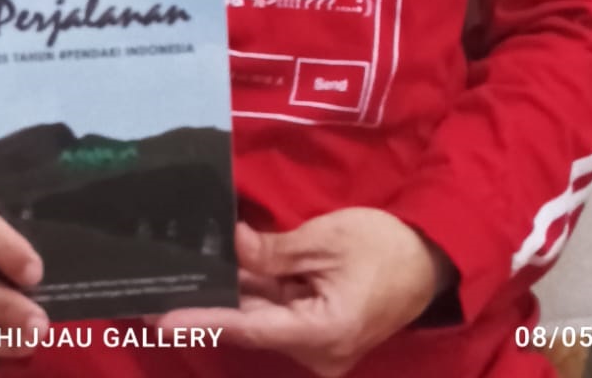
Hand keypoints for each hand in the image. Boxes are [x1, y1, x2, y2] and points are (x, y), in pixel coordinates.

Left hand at [155, 208, 456, 377]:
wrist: (430, 258)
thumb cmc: (383, 247)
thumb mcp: (325, 239)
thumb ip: (274, 250)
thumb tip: (231, 247)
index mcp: (322, 334)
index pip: (250, 328)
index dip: (204, 321)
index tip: (164, 319)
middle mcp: (317, 352)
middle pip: (253, 325)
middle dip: (210, 306)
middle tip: (161, 290)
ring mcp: (318, 344)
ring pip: (264, 317)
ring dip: (231, 296)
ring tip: (182, 279)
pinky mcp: (320, 329)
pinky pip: (279, 312)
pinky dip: (254, 294)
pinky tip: (221, 274)